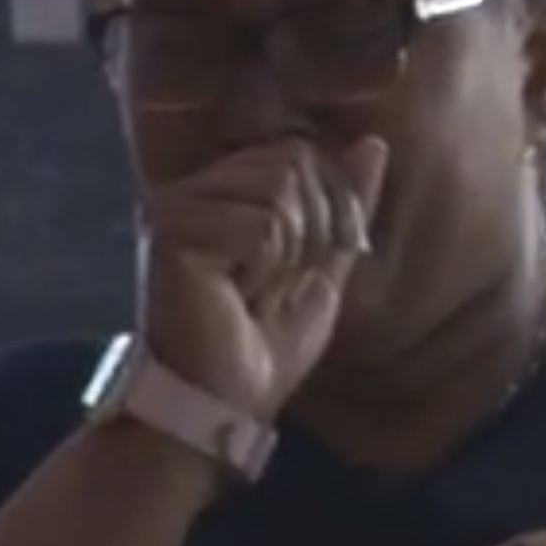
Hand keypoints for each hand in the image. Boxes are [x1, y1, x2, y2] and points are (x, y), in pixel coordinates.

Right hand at [139, 137, 387, 419]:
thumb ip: (346, 206)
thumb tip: (373, 144)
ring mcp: (180, 203)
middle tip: (279, 280)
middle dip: (312, 230)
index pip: (303, 151)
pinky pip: (260, 225)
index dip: (331, 206)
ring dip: (287, 251)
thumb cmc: (264, 341)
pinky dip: (264, 267)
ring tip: (255, 287)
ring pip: (279, 188)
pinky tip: (236, 293)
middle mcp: (199, 184)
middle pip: (294, 161)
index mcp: (229, 186)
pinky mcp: (173, 232)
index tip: (308, 264)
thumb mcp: (324, 267)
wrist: (221, 401)